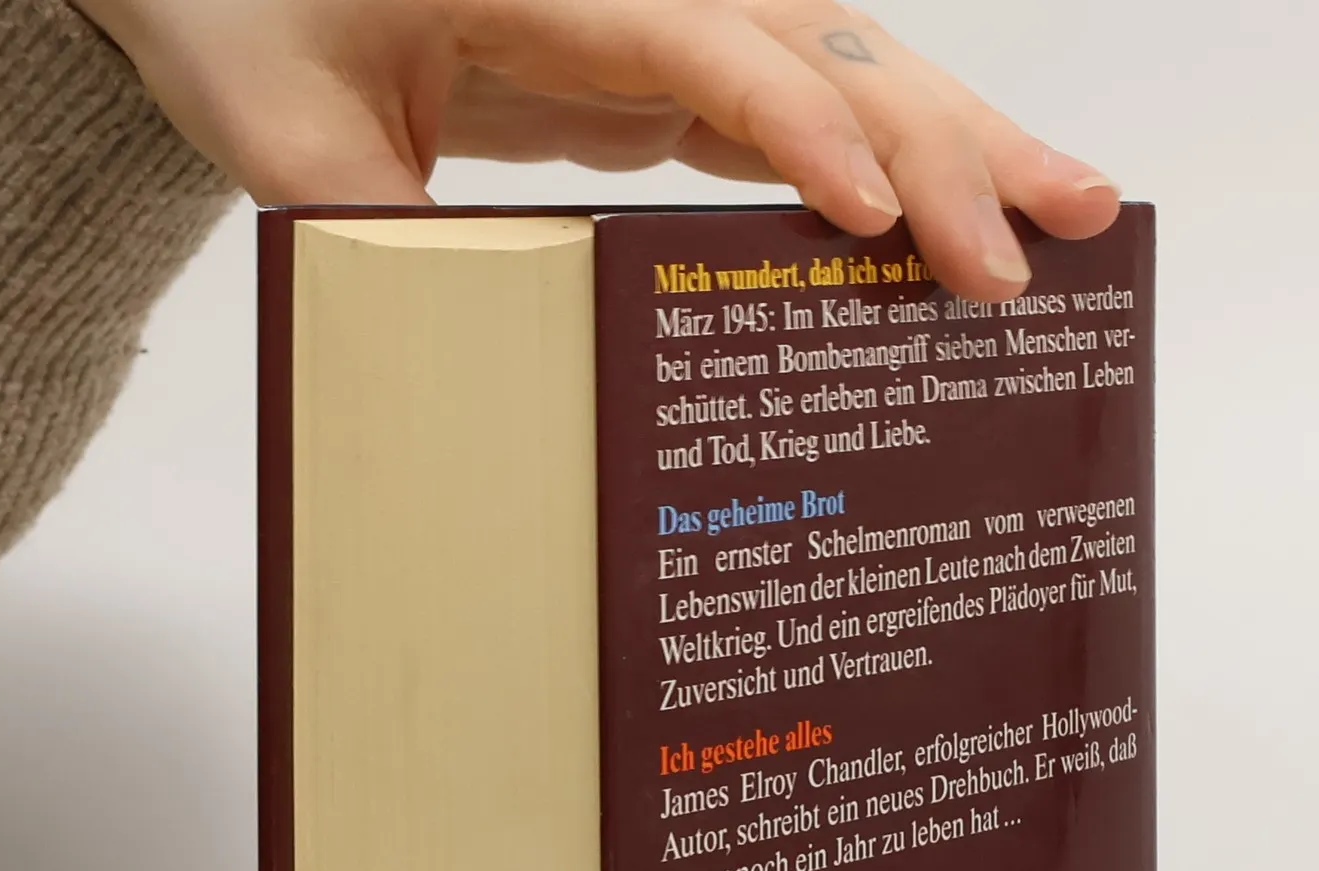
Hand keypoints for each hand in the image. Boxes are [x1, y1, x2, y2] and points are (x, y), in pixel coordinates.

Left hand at [72, 0, 1119, 299]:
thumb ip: (379, 238)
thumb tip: (483, 385)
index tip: (878, 219)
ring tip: (1073, 214)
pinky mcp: (670, 69)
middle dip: (941, 140)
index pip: (704, 46)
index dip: (800, 127)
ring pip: (842, 62)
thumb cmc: (244, 11)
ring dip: (960, 140)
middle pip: (820, 42)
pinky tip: (954, 227)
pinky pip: (806, 103)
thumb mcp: (284, 134)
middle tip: (1045, 239)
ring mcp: (665, 20)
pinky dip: (894, 158)